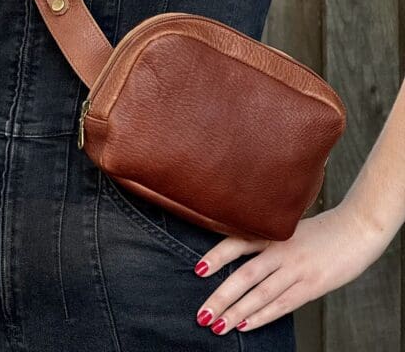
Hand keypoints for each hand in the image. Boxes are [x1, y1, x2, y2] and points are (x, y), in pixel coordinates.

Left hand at [191, 203, 390, 334]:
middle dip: (221, 297)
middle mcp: (281, 250)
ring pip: (260, 294)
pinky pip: (282, 304)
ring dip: (236, 312)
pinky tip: (246, 325)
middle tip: (202, 313)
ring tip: (217, 325)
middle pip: (245, 275)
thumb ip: (266, 238)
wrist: (356, 229)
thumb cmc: (320, 230)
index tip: (197, 270)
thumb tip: (236, 253)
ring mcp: (296, 269)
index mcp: (273, 233)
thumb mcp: (288, 228)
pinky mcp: (311, 286)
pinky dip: (262, 316)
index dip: (217, 256)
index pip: (238, 243)